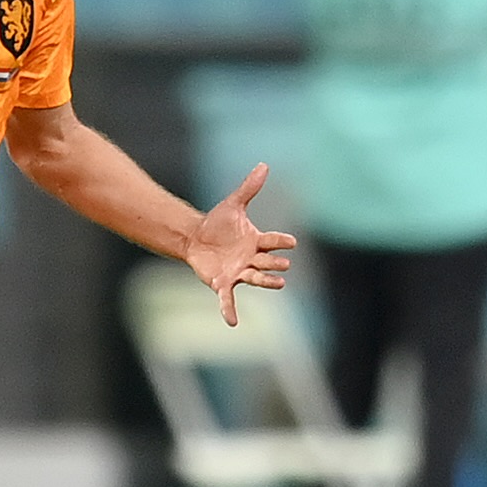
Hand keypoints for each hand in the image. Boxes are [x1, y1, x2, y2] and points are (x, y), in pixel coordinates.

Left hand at [186, 162, 295, 326]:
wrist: (195, 237)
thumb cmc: (218, 222)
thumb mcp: (233, 204)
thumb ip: (249, 188)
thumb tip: (264, 165)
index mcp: (257, 241)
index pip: (273, 242)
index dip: (281, 242)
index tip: (291, 242)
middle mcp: (252, 259)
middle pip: (267, 263)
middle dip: (275, 264)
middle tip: (284, 266)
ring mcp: (239, 272)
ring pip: (255, 279)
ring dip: (266, 282)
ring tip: (279, 284)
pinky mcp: (223, 283)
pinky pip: (228, 299)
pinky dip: (230, 310)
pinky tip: (232, 322)